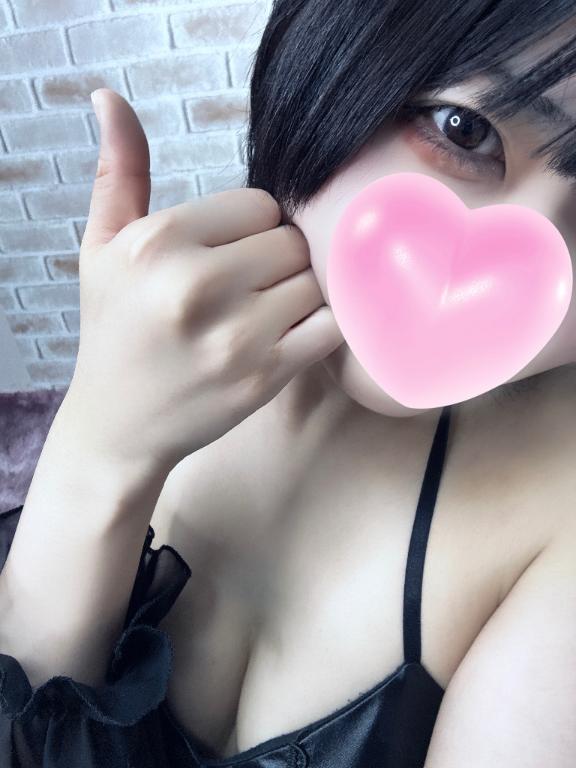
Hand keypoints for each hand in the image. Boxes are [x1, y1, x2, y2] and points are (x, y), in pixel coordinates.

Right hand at [62, 88, 344, 476]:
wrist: (118, 424)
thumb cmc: (113, 330)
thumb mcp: (102, 248)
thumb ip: (120, 172)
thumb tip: (110, 97)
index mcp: (160, 242)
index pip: (262, 205)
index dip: (252, 230)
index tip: (230, 255)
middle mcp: (197, 285)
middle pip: (293, 242)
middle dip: (277, 262)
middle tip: (249, 288)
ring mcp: (236, 335)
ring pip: (314, 282)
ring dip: (297, 296)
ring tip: (263, 314)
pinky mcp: (265, 377)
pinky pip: (329, 327)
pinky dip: (319, 327)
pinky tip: (288, 334)